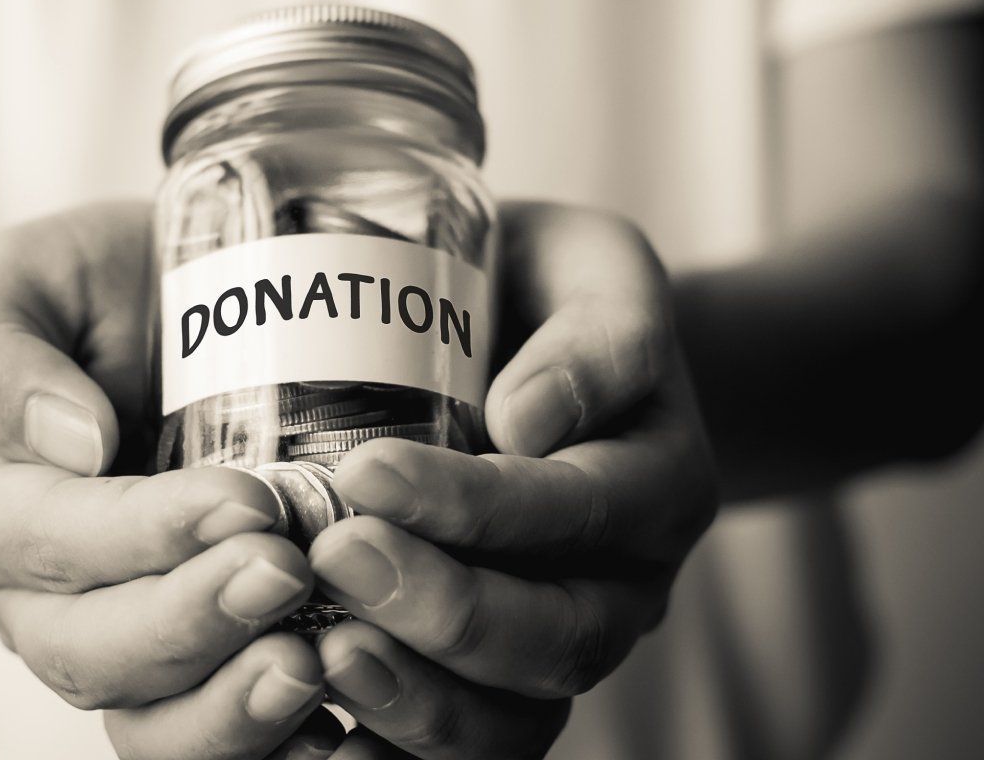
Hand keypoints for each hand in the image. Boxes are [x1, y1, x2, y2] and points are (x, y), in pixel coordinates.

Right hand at [0, 202, 346, 758]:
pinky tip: (330, 727)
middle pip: (91, 649)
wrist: (146, 309)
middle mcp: (33, 592)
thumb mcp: (19, 277)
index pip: (52, 541)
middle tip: (289, 571)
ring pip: (145, 714)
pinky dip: (261, 742)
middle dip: (193, 620)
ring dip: (228, 707)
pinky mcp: (184, 652)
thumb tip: (72, 442)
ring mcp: (109, 632)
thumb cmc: (85, 288)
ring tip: (310, 666)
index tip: (246, 500)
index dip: (145, 533)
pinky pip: (203, 727)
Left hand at [307, 202, 718, 759]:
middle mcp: (626, 581)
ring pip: (517, 714)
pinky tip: (327, 733)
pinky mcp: (506, 676)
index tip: (368, 473)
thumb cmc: (558, 293)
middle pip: (555, 637)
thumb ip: (595, 337)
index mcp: (658, 480)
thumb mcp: (601, 271)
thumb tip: (528, 421)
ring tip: (324, 658)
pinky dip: (403, 748)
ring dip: (420, 699)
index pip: (577, 509)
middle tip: (336, 559)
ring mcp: (567, 636)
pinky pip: (476, 740)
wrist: (556, 340)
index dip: (476, 506)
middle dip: (443, 610)